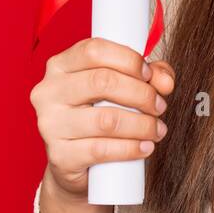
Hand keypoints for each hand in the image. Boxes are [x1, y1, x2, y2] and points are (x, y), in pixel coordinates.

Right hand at [30, 36, 175, 200]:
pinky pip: (102, 150)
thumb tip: (165, 81)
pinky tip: (145, 147)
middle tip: (159, 106)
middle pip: (102, 81)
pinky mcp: (60, 155)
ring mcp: (50, 124)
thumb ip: (149, 75)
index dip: (128, 60)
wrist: (74, 162)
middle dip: (141, 94)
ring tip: (157, 129)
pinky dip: (131, 148)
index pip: (94, 50)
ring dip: (142, 124)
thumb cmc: (98, 114)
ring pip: (106, 119)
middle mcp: (48, 92)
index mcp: (60, 65)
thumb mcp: (121, 87)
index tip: (149, 75)